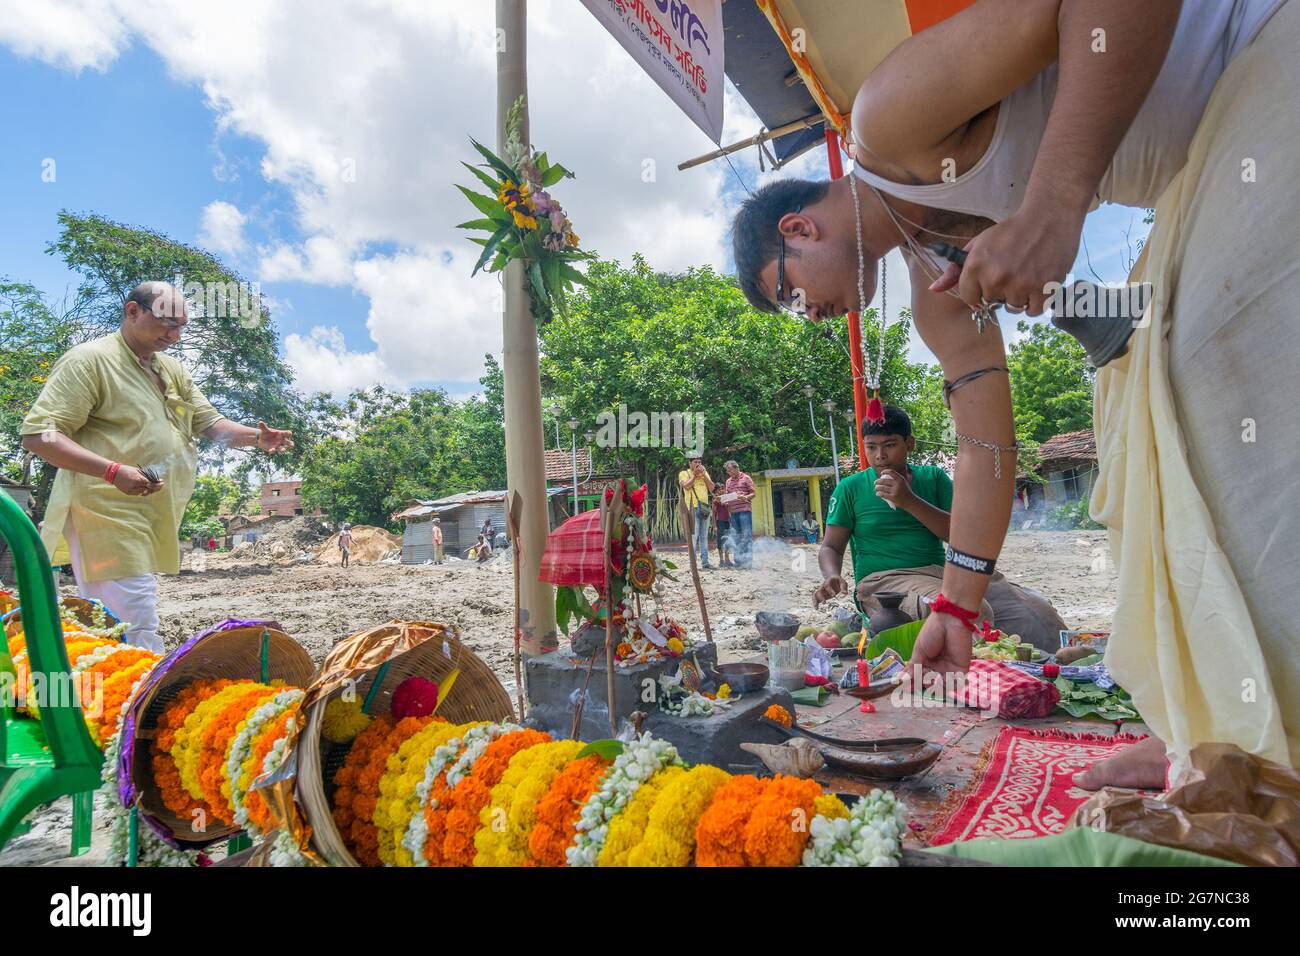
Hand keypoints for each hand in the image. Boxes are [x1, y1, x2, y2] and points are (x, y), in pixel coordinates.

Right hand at [113, 466, 163, 496]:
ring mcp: (131, 490)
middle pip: (148, 489)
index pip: (151, 484)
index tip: (162, 482)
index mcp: (138, 479)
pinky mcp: (128, 492)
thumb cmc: (127, 470)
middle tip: (160, 485)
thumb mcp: (138, 471)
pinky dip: (142, 491)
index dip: (157, 484)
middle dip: (155, 488)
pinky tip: (145, 488)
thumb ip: (146, 476)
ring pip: (144, 492)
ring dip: (149, 490)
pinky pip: (138, 493)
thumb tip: (156, 480)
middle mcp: (134, 485)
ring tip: (153, 486)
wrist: (113, 473)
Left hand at [256, 421, 293, 452]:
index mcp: (281, 434)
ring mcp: (278, 446)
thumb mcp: (265, 430)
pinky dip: (272, 451)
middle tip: (291, 445)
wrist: (261, 439)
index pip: (287, 433)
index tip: (289, 433)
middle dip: (291, 444)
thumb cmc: (266, 433)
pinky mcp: (272, 449)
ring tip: (283, 450)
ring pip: (282, 449)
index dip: (289, 433)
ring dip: (283, 450)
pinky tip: (271, 450)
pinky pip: (273, 451)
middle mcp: (281, 441)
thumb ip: (263, 427)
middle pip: (289, 443)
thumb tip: (260, 422)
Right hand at [813, 575, 845, 607]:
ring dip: (815, 601)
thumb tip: (845, 593)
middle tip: (824, 603)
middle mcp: (823, 586)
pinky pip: (816, 598)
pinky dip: (816, 603)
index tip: (834, 596)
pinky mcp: (821, 595)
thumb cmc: (839, 581)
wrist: (833, 579)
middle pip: (819, 591)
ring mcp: (821, 591)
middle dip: (821, 597)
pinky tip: (817, 608)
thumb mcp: (842, 582)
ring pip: (815, 595)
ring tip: (816, 608)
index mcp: (828, 582)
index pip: (827, 586)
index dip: (830, 591)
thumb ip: (843, 587)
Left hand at [874, 468, 914, 507]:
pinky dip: (879, 494)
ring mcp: (895, 491)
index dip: (885, 471)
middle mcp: (897, 484)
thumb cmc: (906, 491)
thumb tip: (888, 474)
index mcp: (900, 479)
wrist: (911, 501)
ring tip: (876, 488)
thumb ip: (898, 478)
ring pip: (882, 488)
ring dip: (877, 488)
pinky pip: (883, 494)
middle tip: (875, 482)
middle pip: (884, 480)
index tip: (881, 473)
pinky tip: (877, 493)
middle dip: (877, 481)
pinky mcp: (892, 497)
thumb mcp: (905, 482)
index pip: (891, 472)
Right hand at [907, 610, 972, 684]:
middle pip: (928, 683)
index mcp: (926, 661)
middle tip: (917, 680)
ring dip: (933, 685)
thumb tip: (904, 679)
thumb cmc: (932, 631)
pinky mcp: (960, 670)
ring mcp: (949, 669)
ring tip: (928, 677)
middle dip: (922, 684)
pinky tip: (939, 679)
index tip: (905, 687)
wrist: (950, 621)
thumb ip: (914, 667)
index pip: (918, 676)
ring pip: (940, 687)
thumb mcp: (919, 650)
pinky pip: (954, 684)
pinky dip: (946, 685)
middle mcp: (937, 667)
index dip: (912, 682)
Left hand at [933, 207, 1082, 316]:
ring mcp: (1020, 285)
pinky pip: (1033, 311)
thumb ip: (956, 270)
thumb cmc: (1012, 231)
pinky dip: (1035, 302)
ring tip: (1026, 275)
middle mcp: (995, 278)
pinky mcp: (1043, 289)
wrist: (1048, 216)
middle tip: (1012, 271)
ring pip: (1013, 307)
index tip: (989, 279)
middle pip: (992, 302)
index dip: (979, 290)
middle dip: (999, 291)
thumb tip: (934, 290)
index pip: (969, 298)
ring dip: (1018, 297)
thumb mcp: (979, 244)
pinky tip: (1037, 284)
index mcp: (976, 267)